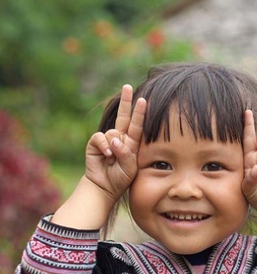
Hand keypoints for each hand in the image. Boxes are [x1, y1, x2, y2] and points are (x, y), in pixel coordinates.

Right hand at [85, 84, 145, 201]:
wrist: (105, 186)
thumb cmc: (121, 177)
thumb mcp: (130, 167)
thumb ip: (126, 153)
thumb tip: (115, 140)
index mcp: (132, 142)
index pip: (138, 125)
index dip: (140, 112)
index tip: (144, 100)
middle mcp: (120, 138)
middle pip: (123, 116)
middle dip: (126, 101)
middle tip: (128, 87)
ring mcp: (107, 140)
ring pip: (113, 132)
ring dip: (115, 145)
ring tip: (114, 159)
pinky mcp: (95, 143)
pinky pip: (101, 137)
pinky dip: (105, 146)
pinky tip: (107, 155)